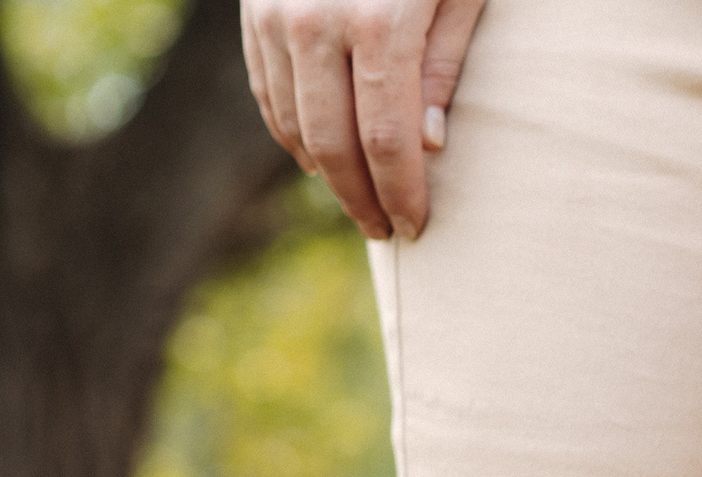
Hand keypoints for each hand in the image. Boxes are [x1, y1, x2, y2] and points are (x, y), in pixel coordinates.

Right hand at [242, 0, 489, 239]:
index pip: (386, 138)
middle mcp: (316, 20)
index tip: (413, 226)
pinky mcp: (256, 7)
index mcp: (379, 19)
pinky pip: (267, 89)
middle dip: (359, 198)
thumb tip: (430, 146)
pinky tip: (319, 159)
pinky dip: (292, 133)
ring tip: (357, 199)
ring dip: (327, 173)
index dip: (399, 191)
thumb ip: (445, 59)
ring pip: (294, 123)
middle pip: (333, 142)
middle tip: (383, 229)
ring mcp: (276, 13)